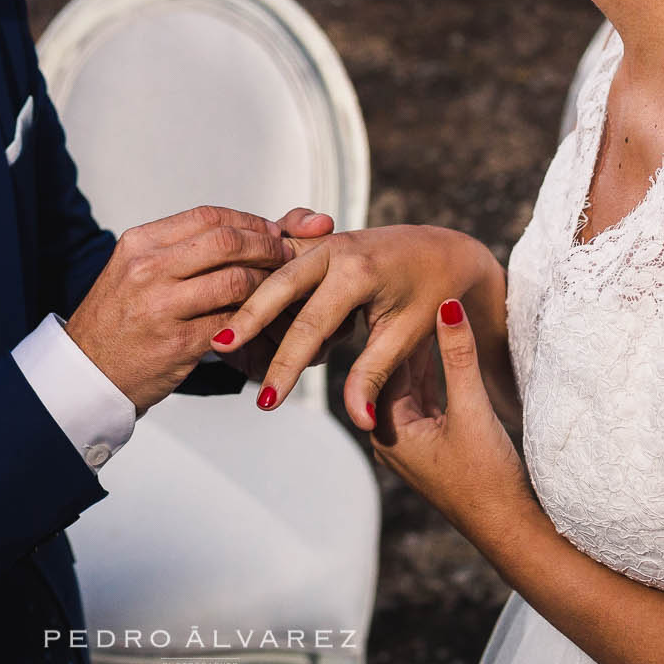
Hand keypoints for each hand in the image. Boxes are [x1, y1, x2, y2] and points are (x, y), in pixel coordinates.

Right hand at [64, 206, 308, 411]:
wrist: (88, 373)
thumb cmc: (119, 321)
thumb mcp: (135, 271)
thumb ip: (181, 251)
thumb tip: (239, 231)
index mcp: (140, 244)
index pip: (207, 216)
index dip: (247, 221)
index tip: (269, 231)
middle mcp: (148, 269)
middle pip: (226, 242)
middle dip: (266, 246)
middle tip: (285, 255)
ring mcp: (162, 306)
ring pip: (235, 281)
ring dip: (268, 284)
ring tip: (279, 289)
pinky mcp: (178, 343)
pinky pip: (231, 322)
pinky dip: (254, 319)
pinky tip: (263, 320)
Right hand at [213, 223, 501, 421]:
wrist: (444, 251)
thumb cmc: (431, 293)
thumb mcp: (407, 336)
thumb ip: (374, 376)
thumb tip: (358, 422)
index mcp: (358, 270)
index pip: (311, 325)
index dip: (287, 367)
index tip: (268, 402)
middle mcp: (334, 248)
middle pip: (277, 285)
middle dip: (247, 318)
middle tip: (220, 349)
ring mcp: (322, 241)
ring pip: (273, 268)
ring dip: (250, 298)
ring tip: (224, 338)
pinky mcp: (317, 243)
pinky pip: (281, 263)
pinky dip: (263, 286)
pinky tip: (245, 316)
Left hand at [371, 299, 531, 538]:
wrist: (511, 529)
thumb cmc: (488, 479)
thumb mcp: (472, 410)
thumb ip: (458, 357)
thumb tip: (446, 305)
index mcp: (388, 431)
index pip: (384, 365)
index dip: (397, 324)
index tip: (406, 286)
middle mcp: (392, 436)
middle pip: (397, 372)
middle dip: (409, 334)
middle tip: (419, 286)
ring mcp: (413, 440)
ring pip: (414, 383)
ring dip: (424, 351)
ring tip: (433, 304)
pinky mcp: (434, 442)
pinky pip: (430, 397)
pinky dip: (437, 371)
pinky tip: (445, 341)